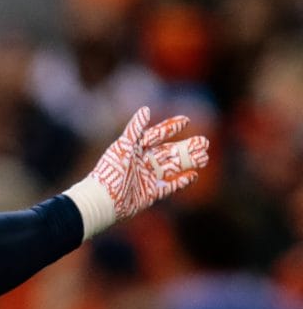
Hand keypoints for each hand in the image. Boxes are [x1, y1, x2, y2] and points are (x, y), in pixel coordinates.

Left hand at [92, 106, 209, 221]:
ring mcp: (146, 179)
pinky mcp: (149, 194)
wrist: (103, 200)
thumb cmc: (111, 171)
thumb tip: (146, 109)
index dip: (170, 128)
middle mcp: (142, 163)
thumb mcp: (123, 147)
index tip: (186, 120)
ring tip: (204, 157)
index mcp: (134, 150)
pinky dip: (181, 182)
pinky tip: (193, 175)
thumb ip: (135, 129)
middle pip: (168, 152)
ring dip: (187, 162)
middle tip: (204, 142)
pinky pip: (168, 187)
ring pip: (172, 168)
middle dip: (186, 147)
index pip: (155, 135)